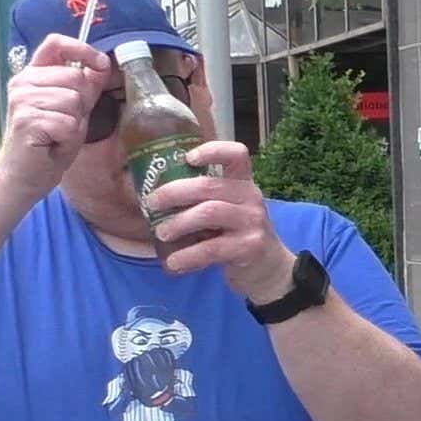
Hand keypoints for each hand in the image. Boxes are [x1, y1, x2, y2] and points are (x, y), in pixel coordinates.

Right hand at [0, 35, 109, 191]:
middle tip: (64, 124)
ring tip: (57, 135)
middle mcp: (23, 82)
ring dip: (74, 125)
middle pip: (76, 78)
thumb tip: (102, 64)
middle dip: (81, 106)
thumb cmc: (47, 144)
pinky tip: (53, 145)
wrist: (23, 177)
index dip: (82, 49)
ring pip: (74, 101)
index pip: (55, 43)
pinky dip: (68, 139)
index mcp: (33, 75)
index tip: (100, 63)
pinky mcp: (27, 120)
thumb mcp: (73, 111)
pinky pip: (68, 123)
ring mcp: (22, 100)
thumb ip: (86, 87)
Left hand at [149, 142, 295, 300]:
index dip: (212, 151)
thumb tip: (155, 196)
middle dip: (174, 192)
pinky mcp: (250, 247)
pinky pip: (212, 248)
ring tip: (161, 233)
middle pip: (209, 185)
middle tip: (152, 203)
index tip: (188, 158)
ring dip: (179, 222)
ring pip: (209, 212)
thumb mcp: (229, 211)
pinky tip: (174, 262)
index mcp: (244, 183)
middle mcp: (251, 198)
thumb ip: (204, 200)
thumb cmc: (238, 235)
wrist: (269, 270)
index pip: (236, 154)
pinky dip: (188, 255)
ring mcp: (253, 222)